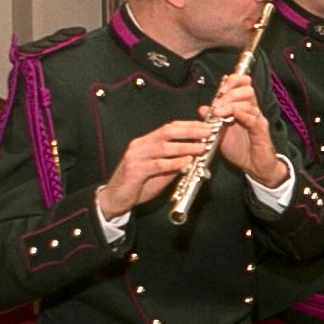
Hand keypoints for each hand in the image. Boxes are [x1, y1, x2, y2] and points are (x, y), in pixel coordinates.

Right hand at [96, 118, 217, 218]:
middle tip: (208, 132)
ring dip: (185, 146)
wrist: (115, 198)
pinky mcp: (134, 170)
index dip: (189, 125)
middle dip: (190, 131)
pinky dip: (174, 163)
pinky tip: (186, 162)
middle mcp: (140, 145)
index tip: (206, 126)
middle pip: (167, 132)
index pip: (169, 128)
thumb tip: (195, 157)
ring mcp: (136, 157)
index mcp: (146, 142)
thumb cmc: (139, 183)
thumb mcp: (160, 171)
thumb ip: (174, 162)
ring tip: (202, 147)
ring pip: (163, 147)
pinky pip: (157, 165)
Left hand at [206, 72, 284, 188]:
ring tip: (218, 112)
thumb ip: (213, 120)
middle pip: (247, 89)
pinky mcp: (260, 131)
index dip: (232, 81)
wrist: (255, 167)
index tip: (220, 89)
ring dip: (231, 104)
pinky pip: (252, 118)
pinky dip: (240, 114)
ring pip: (248, 102)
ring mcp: (257, 120)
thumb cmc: (240, 149)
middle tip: (217, 103)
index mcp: (243, 108)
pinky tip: (231, 116)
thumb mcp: (221, 132)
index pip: (243, 84)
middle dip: (230, 92)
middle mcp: (252, 110)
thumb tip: (202, 108)